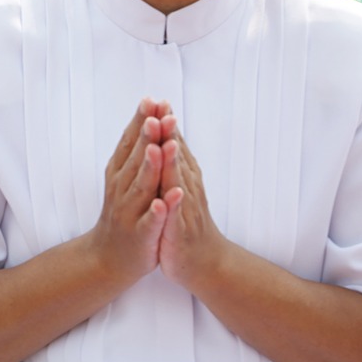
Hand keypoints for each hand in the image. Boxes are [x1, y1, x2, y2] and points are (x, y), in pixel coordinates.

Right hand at [88, 98, 171, 283]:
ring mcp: (129, 211)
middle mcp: (121, 188)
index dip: (141, 121)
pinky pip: (149, 222)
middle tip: (157, 114)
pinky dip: (157, 211)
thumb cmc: (122, 212)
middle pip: (135, 158)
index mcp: (119, 172)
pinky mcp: (140, 234)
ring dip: (151, 167)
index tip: (151, 99)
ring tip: (160, 149)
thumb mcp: (124, 177)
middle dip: (147, 136)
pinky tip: (165, 202)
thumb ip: (135, 150)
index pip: (130, 142)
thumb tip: (147, 116)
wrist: (108, 256)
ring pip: (141, 186)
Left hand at [156, 125, 229, 289]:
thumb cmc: (186, 221)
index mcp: (183, 176)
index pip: (174, 144)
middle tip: (163, 109)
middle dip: (170, 134)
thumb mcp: (180, 186)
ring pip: (178, 183)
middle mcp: (187, 188)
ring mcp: (185, 209)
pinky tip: (171, 195)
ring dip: (173, 163)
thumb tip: (170, 132)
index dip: (166, 124)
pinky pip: (177, 217)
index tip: (158, 100)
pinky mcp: (181, 231)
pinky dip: (174, 205)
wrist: (202, 261)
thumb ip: (176, 160)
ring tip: (168, 143)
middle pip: (177, 157)